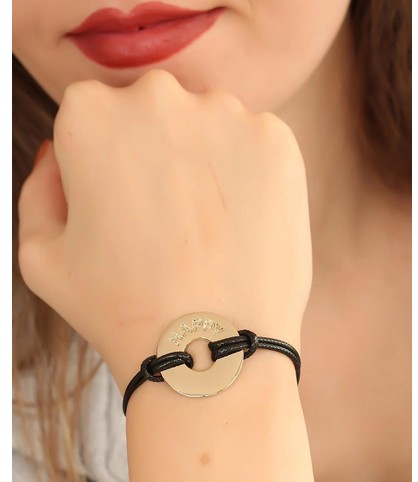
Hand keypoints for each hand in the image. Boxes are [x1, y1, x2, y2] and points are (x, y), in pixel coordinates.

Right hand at [18, 69, 310, 383]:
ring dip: (204, 160)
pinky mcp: (277, 142)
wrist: (207, 347)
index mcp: (90, 114)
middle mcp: (158, 96)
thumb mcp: (41, 254)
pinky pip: (254, 144)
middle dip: (154, 152)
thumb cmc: (117, 308)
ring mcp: (224, 114)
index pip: (93, 115)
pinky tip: (238, 225)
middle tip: (164, 221)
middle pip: (153, 110)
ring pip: (207, 124)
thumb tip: (59, 152)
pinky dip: (248, 175)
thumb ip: (39, 188)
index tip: (120, 207)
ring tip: (204, 230)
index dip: (104, 165)